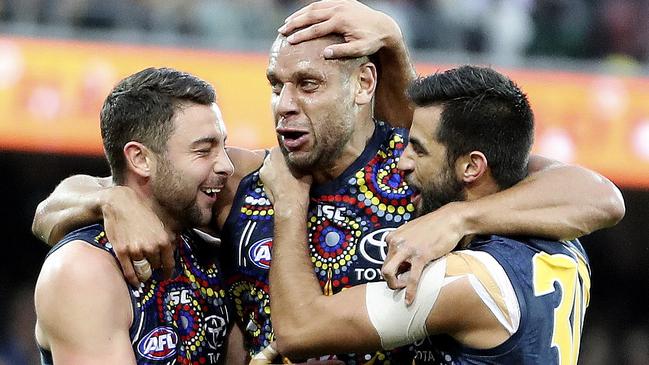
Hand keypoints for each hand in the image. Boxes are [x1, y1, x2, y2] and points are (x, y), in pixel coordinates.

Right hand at [101, 186, 175, 285]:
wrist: (120, 203)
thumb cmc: (141, 211)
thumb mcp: (160, 223)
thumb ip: (166, 239)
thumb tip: (171, 253)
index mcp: (164, 240)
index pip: (169, 264)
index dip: (168, 273)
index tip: (166, 277)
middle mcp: (151, 247)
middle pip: (155, 268)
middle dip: (153, 268)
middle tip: (150, 269)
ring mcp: (136, 250)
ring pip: (143, 271)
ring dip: (143, 274)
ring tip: (142, 275)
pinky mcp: (122, 252)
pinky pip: (129, 273)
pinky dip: (133, 280)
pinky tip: (136, 284)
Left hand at [259, 148, 311, 207]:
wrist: (290, 205)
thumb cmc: (298, 187)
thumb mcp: (305, 171)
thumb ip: (301, 163)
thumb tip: (303, 160)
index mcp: (278, 154)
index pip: (281, 146)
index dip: (287, 151)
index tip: (292, 155)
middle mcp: (268, 161)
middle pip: (273, 155)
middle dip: (280, 159)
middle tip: (289, 164)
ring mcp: (263, 171)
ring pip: (269, 164)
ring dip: (275, 167)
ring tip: (284, 173)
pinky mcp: (262, 181)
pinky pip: (267, 174)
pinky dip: (272, 176)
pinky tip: (280, 181)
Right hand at [278, 0, 402, 58]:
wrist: (385, 27)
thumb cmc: (372, 42)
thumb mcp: (359, 50)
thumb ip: (342, 51)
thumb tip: (324, 54)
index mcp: (341, 21)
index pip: (316, 29)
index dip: (301, 35)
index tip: (289, 41)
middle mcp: (339, 9)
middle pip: (311, 15)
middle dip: (295, 22)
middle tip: (282, 30)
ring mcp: (341, 3)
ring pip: (315, 6)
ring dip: (300, 14)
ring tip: (288, 22)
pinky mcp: (343, 2)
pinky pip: (323, 3)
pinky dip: (311, 8)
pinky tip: (303, 15)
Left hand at [381, 202, 468, 304]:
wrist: (451, 219)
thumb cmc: (434, 227)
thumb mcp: (412, 233)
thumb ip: (404, 245)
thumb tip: (402, 262)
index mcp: (392, 237)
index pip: (386, 260)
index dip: (394, 270)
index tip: (404, 274)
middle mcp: (396, 242)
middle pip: (385, 268)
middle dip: (392, 280)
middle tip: (403, 285)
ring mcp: (407, 249)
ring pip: (389, 273)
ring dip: (395, 285)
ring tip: (405, 290)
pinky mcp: (420, 256)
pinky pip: (412, 278)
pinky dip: (410, 291)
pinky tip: (410, 300)